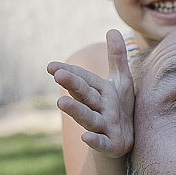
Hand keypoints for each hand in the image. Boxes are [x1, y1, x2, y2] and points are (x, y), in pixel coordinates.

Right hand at [47, 30, 133, 157]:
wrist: (124, 143)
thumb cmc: (120, 109)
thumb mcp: (122, 81)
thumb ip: (117, 57)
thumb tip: (112, 29)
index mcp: (99, 92)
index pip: (83, 79)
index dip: (70, 73)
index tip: (51, 66)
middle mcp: (98, 108)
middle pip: (84, 95)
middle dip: (73, 85)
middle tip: (58, 75)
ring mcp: (103, 127)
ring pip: (89, 118)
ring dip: (76, 111)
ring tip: (61, 104)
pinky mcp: (111, 145)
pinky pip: (102, 143)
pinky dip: (95, 141)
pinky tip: (85, 138)